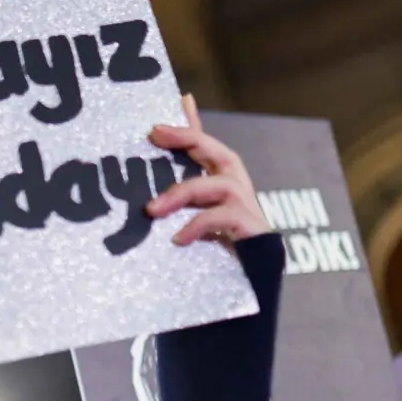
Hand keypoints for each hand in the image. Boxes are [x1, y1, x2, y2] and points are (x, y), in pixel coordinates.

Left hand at [145, 94, 271, 246]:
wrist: (252, 274)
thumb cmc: (218, 242)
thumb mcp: (191, 215)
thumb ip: (175, 195)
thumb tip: (149, 175)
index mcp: (222, 178)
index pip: (204, 146)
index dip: (183, 129)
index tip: (154, 126)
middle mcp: (236, 186)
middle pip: (219, 152)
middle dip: (189, 139)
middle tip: (156, 134)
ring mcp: (245, 205)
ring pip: (217, 185)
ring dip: (182, 193)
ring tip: (152, 210)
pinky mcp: (249, 227)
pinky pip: (221, 218)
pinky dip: (197, 225)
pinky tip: (177, 238)